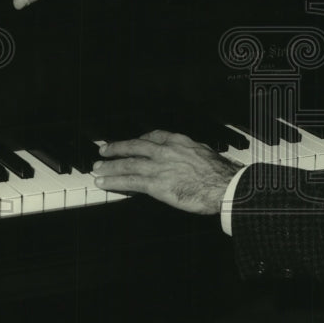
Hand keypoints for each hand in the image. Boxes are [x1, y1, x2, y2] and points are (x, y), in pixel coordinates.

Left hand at [92, 130, 239, 214]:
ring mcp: (159, 167)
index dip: (139, 139)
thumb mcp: (207, 155)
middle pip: (135, 147)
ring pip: (128, 164)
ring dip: (110, 167)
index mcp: (180, 142)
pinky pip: (129, 182)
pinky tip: (104, 183)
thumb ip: (192, 155)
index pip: (154, 136)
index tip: (132, 143)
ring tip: (97, 169)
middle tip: (103, 151)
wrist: (225, 186)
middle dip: (117, 149)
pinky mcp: (156, 184)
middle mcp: (166, 151)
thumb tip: (190, 159)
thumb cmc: (222, 174)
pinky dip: (114, 181)